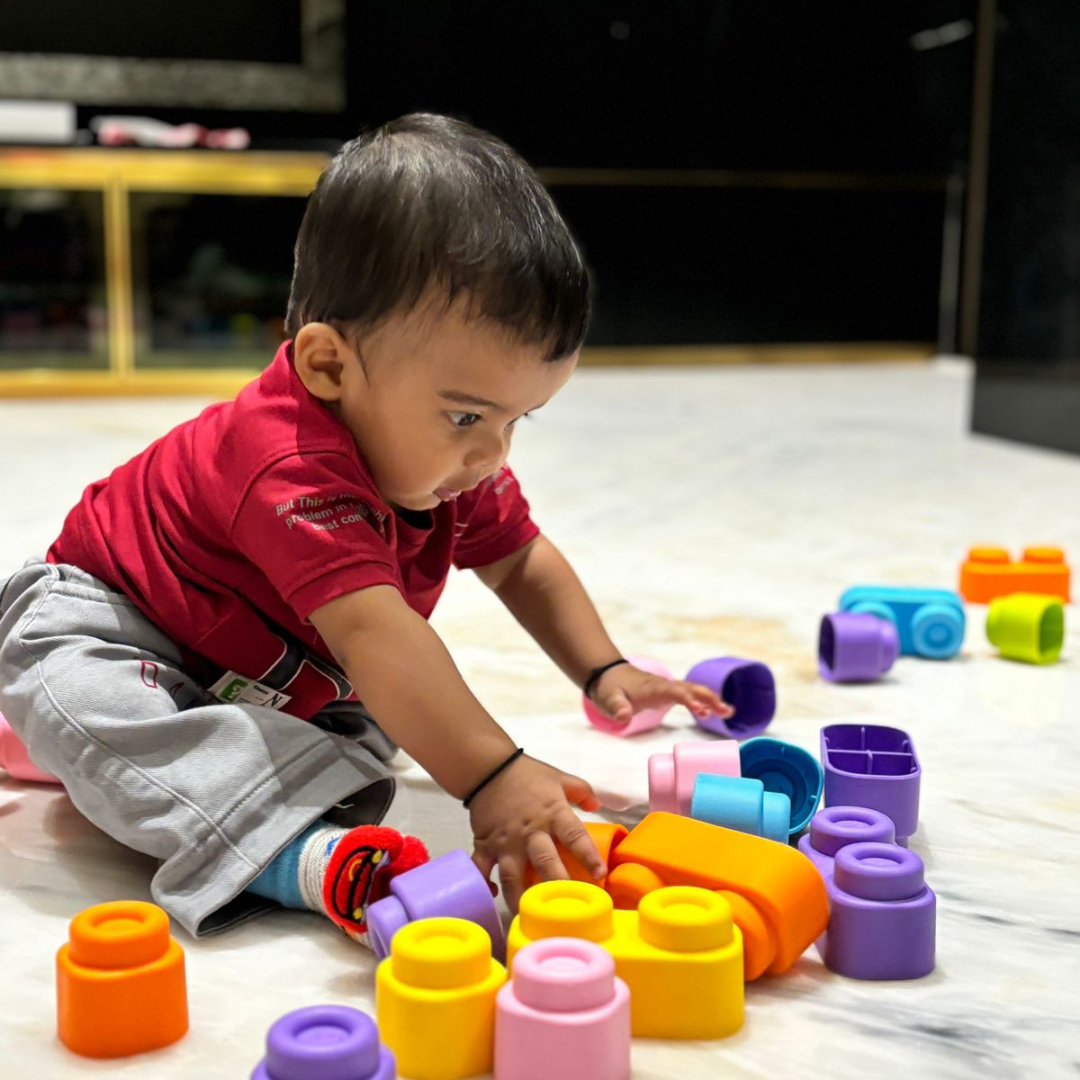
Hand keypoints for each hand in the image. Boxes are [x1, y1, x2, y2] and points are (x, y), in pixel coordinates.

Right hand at [469, 754, 604, 911]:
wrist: (488, 767)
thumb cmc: (527, 774)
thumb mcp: (559, 778)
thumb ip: (581, 792)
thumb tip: (598, 807)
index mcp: (553, 813)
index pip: (575, 836)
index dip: (588, 855)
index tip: (600, 875)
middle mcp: (531, 831)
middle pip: (545, 861)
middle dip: (557, 885)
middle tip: (567, 908)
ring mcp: (506, 841)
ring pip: (513, 875)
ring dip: (520, 897)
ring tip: (530, 916)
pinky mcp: (485, 845)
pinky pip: (482, 869)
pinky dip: (485, 884)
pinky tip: (492, 896)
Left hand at [591, 662, 735, 725]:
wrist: (608, 674)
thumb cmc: (609, 688)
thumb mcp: (608, 700)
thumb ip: (617, 708)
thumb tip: (623, 717)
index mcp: (652, 688)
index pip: (673, 692)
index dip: (687, 699)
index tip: (700, 710)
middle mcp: (664, 685)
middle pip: (690, 688)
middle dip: (708, 698)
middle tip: (725, 711)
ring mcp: (668, 687)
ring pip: (693, 690)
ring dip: (711, 699)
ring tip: (728, 712)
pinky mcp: (669, 692)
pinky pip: (689, 694)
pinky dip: (703, 701)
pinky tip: (714, 712)